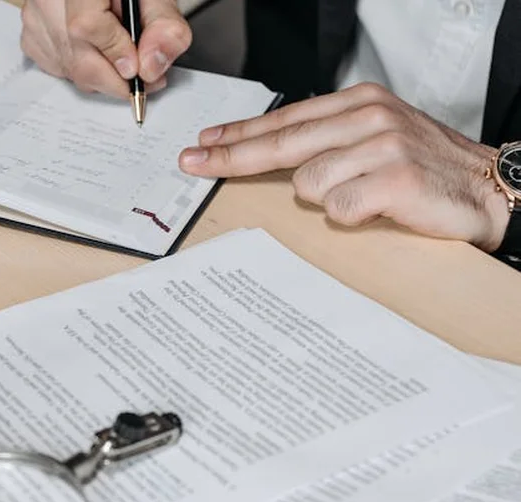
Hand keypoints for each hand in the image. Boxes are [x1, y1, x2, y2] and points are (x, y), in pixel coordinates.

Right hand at [20, 0, 191, 97]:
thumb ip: (162, 26)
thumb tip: (150, 68)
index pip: (86, 25)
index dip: (115, 53)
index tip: (138, 68)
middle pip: (75, 56)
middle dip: (114, 78)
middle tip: (143, 77)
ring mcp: (35, 17)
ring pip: (68, 69)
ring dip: (100, 74)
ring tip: (121, 54)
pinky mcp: (31, 34)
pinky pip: (56, 68)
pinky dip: (81, 68)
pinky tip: (95, 50)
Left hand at [178, 83, 508, 252]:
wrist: (488, 190)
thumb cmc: (426, 170)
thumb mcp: (374, 140)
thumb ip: (328, 141)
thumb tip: (268, 150)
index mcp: (360, 103)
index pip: (285, 119)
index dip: (240, 133)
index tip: (204, 142)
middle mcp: (369, 117)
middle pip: (281, 142)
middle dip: (232, 156)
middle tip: (195, 164)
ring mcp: (382, 146)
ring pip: (308, 183)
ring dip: (327, 199)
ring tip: (364, 197)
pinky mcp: (394, 178)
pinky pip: (338, 208)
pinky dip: (351, 216)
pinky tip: (377, 209)